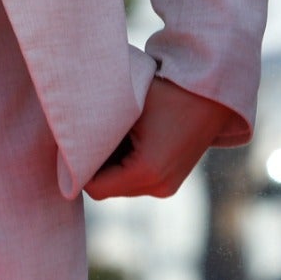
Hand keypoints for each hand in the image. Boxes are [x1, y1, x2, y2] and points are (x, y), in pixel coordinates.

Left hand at [83, 77, 240, 199]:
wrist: (213, 91)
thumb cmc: (166, 90)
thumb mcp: (126, 105)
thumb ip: (96, 128)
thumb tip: (67, 139)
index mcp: (146, 171)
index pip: (95, 187)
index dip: (77, 168)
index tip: (71, 144)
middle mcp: (158, 186)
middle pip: (107, 189)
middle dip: (94, 166)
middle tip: (87, 135)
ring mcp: (167, 186)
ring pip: (121, 185)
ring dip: (111, 165)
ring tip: (113, 132)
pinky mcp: (171, 180)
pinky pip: (137, 180)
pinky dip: (126, 164)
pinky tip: (128, 136)